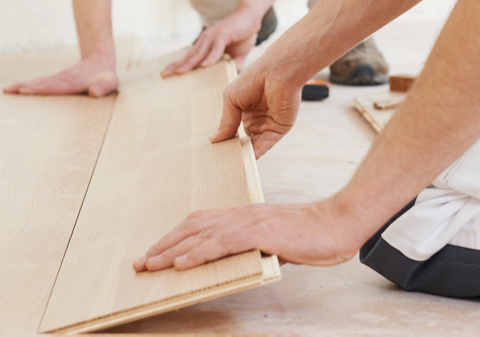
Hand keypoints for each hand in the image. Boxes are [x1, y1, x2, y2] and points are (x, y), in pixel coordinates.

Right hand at [3, 53, 117, 96]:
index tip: (24, 90)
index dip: (39, 89)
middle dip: (23, 86)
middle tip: (7, 90)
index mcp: (73, 82)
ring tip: (6, 89)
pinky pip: (40, 83)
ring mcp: (58, 79)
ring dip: (22, 85)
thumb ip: (103, 88)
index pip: (54, 87)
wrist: (101, 61)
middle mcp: (62, 79)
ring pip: (38, 82)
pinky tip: (18, 89)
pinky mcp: (56, 80)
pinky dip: (28, 85)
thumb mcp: (110, 83)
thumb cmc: (106, 77)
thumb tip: (94, 93)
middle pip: (40, 83)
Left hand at [133, 199, 361, 271]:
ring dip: (172, 251)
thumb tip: (236, 263)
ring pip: (202, 234)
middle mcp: (242, 214)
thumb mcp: (276, 243)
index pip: (201, 223)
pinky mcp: (261, 232)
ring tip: (150, 265)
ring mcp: (250, 221)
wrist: (337, 224)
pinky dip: (199, 253)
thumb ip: (254, 249)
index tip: (156, 252)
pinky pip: (222, 243)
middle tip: (141, 262)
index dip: (175, 237)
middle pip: (193, 226)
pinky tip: (182, 263)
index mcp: (244, 215)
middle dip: (164, 245)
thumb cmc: (311, 236)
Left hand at [161, 9, 260, 77]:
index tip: (166, 72)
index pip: (190, 56)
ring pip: (199, 53)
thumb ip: (234, 64)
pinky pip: (216, 49)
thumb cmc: (244, 34)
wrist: (251, 16)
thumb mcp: (238, 54)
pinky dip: (210, 58)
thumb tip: (233, 75)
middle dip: (177, 65)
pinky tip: (203, 66)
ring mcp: (213, 37)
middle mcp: (206, 39)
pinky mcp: (223, 35)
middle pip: (190, 55)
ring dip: (189, 64)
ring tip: (179, 73)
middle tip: (164, 74)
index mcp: (207, 44)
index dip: (179, 64)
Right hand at [210, 61, 300, 157]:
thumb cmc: (253, 79)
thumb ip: (226, 121)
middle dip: (236, 150)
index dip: (226, 140)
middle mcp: (257, 119)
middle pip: (244, 140)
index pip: (234, 131)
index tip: (217, 151)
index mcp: (244, 111)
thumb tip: (214, 139)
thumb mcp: (231, 99)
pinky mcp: (280, 128)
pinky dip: (258, 152)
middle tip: (224, 161)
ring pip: (255, 145)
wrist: (277, 73)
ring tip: (234, 162)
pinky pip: (267, 143)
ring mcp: (268, 124)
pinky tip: (248, 157)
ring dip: (246, 153)